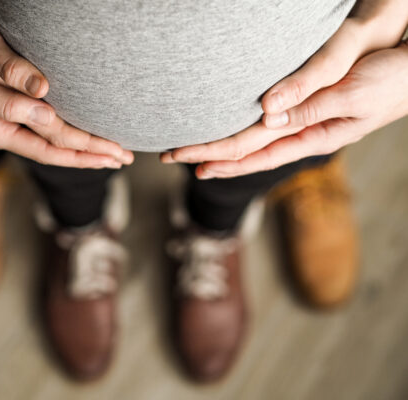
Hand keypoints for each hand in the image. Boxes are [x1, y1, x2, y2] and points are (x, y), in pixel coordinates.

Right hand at [0, 0, 133, 168]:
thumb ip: (5, 101)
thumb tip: (47, 113)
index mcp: (0, 130)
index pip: (52, 149)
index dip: (84, 153)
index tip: (114, 155)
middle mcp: (9, 126)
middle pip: (59, 147)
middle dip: (92, 153)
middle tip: (124, 156)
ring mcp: (9, 114)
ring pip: (55, 135)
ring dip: (84, 142)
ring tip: (110, 148)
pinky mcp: (9, 99)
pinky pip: (46, 120)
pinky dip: (68, 125)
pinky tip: (79, 126)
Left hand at [161, 1, 407, 177]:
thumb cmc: (391, 82)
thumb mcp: (354, 95)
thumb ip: (312, 107)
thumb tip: (269, 119)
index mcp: (311, 135)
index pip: (255, 153)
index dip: (222, 158)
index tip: (191, 163)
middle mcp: (301, 133)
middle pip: (245, 150)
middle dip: (209, 154)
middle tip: (172, 154)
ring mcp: (302, 123)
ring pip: (252, 140)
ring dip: (220, 145)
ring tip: (190, 149)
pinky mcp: (305, 109)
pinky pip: (266, 126)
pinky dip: (242, 132)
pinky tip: (228, 131)